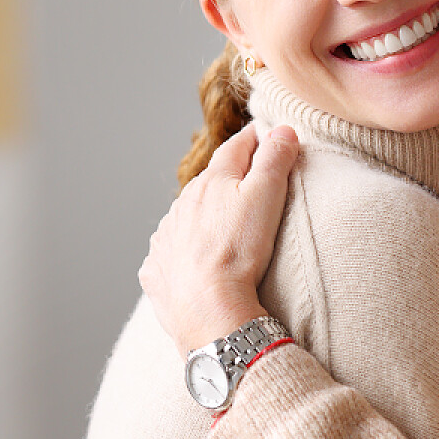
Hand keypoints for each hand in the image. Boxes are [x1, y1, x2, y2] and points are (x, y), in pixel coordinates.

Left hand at [139, 122, 300, 356]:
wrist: (206, 309)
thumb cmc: (239, 253)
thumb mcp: (266, 198)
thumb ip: (274, 161)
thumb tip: (281, 129)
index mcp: (211, 182)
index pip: (236, 148)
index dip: (255, 138)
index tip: (266, 134)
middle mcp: (182, 204)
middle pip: (209, 182)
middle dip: (228, 179)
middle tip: (249, 184)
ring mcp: (166, 237)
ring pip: (187, 216)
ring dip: (203, 216)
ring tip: (223, 229)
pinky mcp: (157, 268)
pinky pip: (171, 252)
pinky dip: (184, 251)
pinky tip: (196, 262)